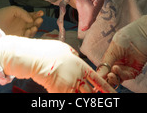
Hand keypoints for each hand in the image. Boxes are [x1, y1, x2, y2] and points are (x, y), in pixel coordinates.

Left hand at [0, 6, 43, 37]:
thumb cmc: (1, 15)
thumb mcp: (13, 10)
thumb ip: (23, 12)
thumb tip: (31, 19)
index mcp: (22, 17)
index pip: (32, 16)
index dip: (38, 15)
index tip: (41, 13)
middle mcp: (23, 25)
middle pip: (34, 24)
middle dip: (38, 22)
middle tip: (40, 20)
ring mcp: (20, 32)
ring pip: (31, 31)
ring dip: (35, 29)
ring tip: (34, 27)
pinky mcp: (17, 38)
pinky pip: (25, 37)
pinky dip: (28, 35)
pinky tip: (28, 30)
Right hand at [0, 36, 116, 92]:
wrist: (32, 57)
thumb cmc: (47, 51)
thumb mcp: (65, 49)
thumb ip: (74, 56)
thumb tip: (77, 59)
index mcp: (80, 65)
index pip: (97, 80)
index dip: (106, 89)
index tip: (113, 95)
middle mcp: (77, 77)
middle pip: (90, 92)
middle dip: (95, 96)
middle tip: (100, 98)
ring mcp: (68, 85)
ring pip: (80, 96)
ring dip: (82, 95)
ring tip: (82, 93)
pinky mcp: (58, 92)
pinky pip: (66, 98)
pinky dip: (66, 95)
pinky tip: (63, 93)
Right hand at [96, 22, 146, 87]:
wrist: (144, 34)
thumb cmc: (128, 37)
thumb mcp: (114, 49)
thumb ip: (107, 62)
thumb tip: (98, 74)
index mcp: (111, 57)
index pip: (104, 69)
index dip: (101, 74)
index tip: (98, 77)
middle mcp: (119, 63)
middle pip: (111, 76)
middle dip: (107, 79)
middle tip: (105, 78)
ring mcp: (127, 67)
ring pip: (118, 78)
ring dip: (114, 78)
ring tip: (111, 73)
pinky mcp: (135, 70)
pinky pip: (127, 76)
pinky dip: (121, 74)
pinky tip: (116, 68)